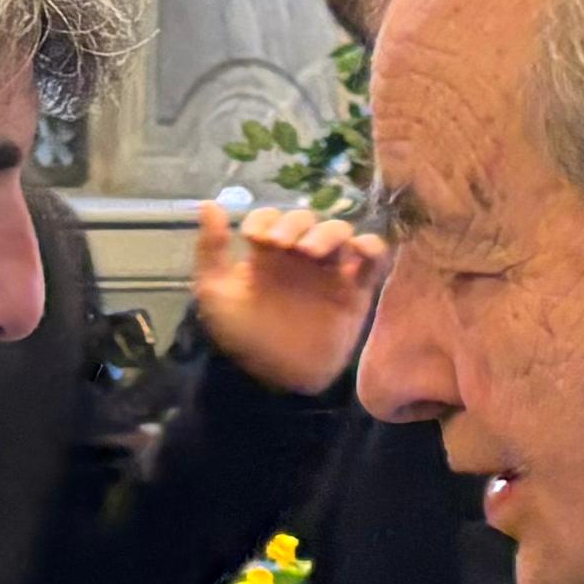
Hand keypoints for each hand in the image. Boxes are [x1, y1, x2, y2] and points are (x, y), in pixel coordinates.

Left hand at [193, 198, 383, 395]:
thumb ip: (211, 250)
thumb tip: (209, 203)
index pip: (271, 218)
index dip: (265, 219)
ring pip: (339, 232)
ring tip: (311, 251)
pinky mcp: (356, 290)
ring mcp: (329, 271)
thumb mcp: (215, 293)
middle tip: (283, 245)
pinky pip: (373, 259)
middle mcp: (299, 257)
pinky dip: (371, 247)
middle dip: (295, 224)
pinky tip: (358, 251)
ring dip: (328, 232)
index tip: (254, 238)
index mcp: (267, 253)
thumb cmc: (243, 337)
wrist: (274, 379)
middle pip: (306, 219)